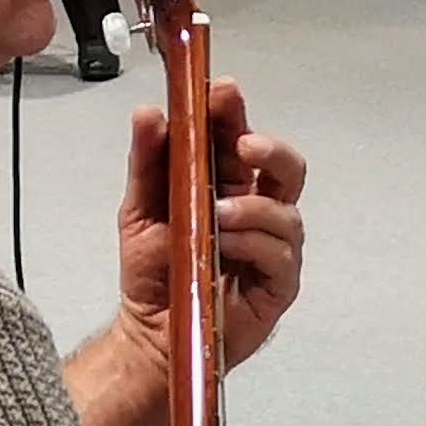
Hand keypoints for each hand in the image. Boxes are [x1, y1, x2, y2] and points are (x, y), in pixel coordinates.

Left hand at [113, 74, 308, 373]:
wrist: (150, 333)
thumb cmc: (153, 273)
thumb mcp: (139, 209)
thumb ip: (147, 162)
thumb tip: (148, 113)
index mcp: (228, 186)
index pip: (242, 139)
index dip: (236, 114)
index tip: (223, 92)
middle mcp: (257, 213)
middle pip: (286, 168)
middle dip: (270, 149)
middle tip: (244, 145)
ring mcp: (271, 249)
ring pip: (286, 212)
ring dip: (254, 206)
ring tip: (219, 213)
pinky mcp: (277, 286)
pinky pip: (280, 256)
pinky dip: (255, 244)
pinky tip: (228, 245)